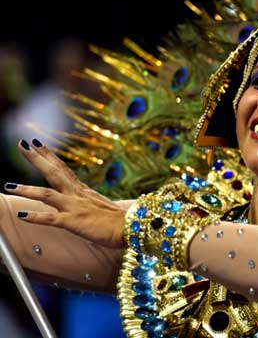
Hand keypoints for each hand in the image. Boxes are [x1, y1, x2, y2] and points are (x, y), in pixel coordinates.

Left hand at [4, 139, 125, 248]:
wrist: (131, 228)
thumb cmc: (120, 221)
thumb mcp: (101, 208)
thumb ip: (89, 205)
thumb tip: (85, 205)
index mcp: (83, 191)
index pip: (63, 168)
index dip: (49, 156)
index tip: (37, 144)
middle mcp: (77, 195)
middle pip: (53, 172)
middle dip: (36, 158)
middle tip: (22, 144)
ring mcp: (75, 207)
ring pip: (46, 194)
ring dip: (25, 189)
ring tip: (8, 186)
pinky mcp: (74, 222)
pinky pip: (50, 219)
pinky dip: (35, 217)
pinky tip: (21, 216)